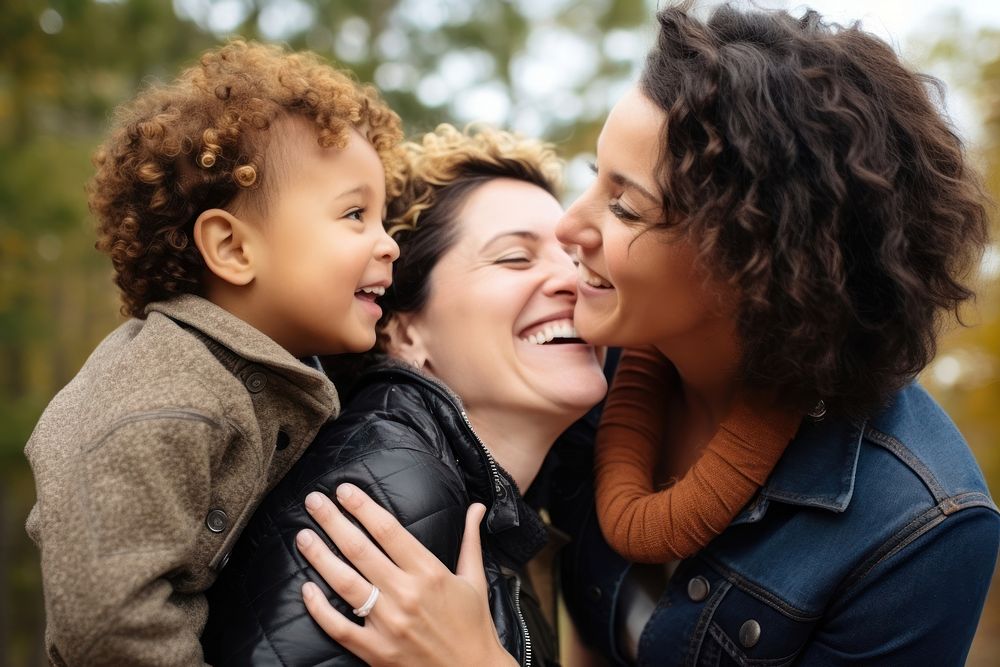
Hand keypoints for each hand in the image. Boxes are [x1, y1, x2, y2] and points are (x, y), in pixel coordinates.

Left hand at [296, 484, 516, 666]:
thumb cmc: (473, 625)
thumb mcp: (474, 579)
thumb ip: (470, 539)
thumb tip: (477, 506)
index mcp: (430, 572)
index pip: (389, 530)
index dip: (363, 507)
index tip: (344, 490)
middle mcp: (407, 594)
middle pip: (361, 550)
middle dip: (333, 521)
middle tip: (313, 501)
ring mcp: (389, 624)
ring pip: (345, 583)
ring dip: (321, 556)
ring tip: (303, 536)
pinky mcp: (376, 651)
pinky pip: (339, 627)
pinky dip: (319, 608)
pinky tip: (306, 589)